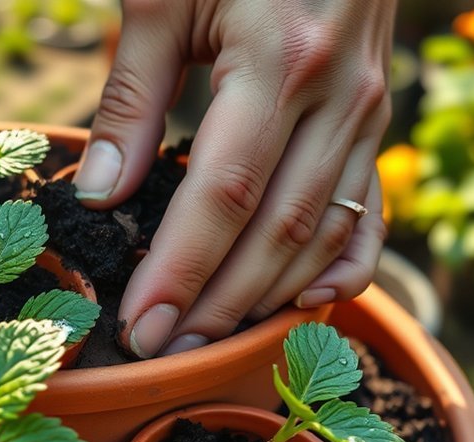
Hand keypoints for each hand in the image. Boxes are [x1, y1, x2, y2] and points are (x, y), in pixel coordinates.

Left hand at [74, 0, 392, 357]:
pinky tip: (307, 302)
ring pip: (323, 229)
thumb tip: (97, 198)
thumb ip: (130, 99)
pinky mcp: (375, 118)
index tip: (141, 325)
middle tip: (164, 349)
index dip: (181, 269)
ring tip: (211, 339)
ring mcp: (368, 110)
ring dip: (267, 295)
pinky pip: (368, 206)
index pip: (224, 194)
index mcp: (278, 60)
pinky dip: (344, 262)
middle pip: (277, 229)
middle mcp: (337, 95)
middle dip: (218, 301)